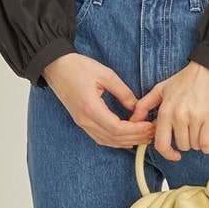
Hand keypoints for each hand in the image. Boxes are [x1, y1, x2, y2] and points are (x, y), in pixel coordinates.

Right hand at [42, 51, 156, 149]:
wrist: (55, 67)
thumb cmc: (78, 67)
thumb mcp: (105, 74)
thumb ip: (123, 92)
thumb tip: (137, 106)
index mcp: (91, 108)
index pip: (117, 128)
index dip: (135, 130)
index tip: (149, 125)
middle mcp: (85, 120)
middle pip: (114, 138)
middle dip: (136, 137)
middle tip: (153, 132)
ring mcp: (82, 123)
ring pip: (107, 141)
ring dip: (127, 141)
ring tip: (144, 136)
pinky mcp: (81, 122)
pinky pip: (100, 138)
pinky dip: (116, 140)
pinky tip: (128, 138)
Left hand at [128, 61, 208, 159]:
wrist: (208, 70)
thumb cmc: (184, 80)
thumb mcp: (160, 89)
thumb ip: (144, 105)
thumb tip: (133, 120)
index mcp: (165, 111)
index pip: (161, 143)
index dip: (167, 154)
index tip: (174, 155)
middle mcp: (178, 116)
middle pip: (181, 146)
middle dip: (185, 143)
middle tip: (189, 133)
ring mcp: (194, 117)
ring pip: (194, 145)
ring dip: (196, 142)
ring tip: (198, 130)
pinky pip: (206, 142)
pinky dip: (207, 145)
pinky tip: (207, 140)